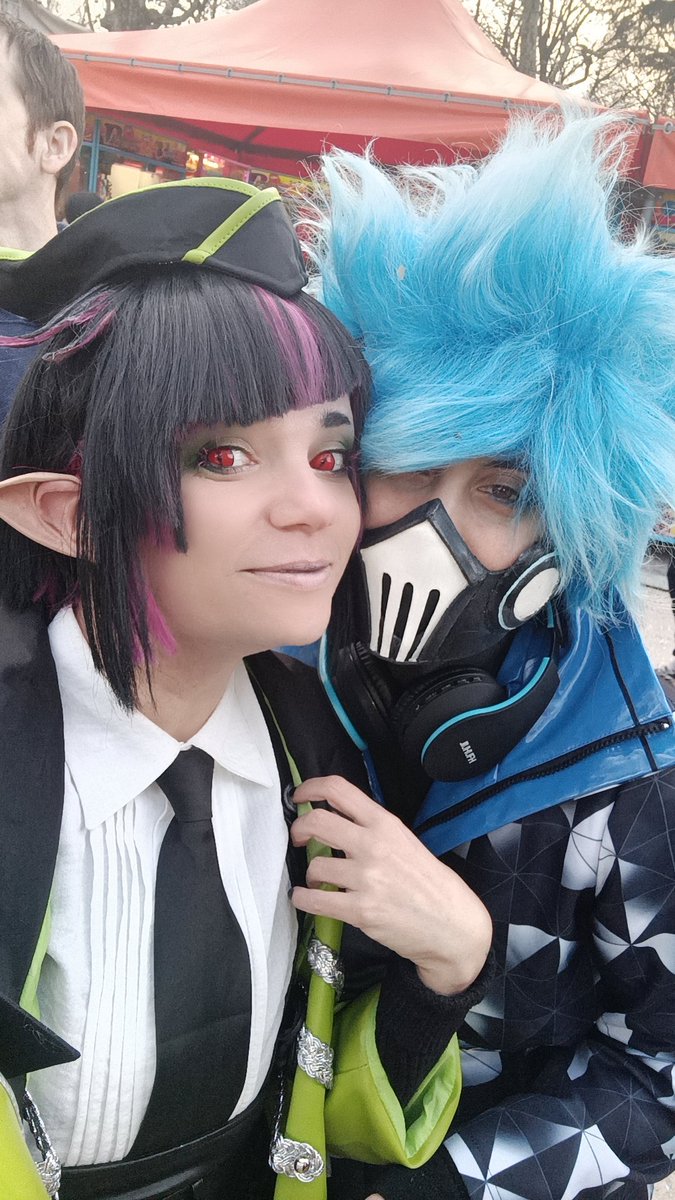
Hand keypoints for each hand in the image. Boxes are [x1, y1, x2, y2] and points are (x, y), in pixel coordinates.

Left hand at [290, 776, 491, 994]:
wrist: (452, 925)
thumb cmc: (430, 883)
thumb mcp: (406, 842)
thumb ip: (373, 829)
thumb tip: (337, 821)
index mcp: (385, 824)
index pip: (339, 790)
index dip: (311, 788)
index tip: (299, 797)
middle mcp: (374, 845)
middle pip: (317, 821)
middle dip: (299, 829)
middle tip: (298, 839)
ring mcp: (366, 878)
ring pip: (314, 865)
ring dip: (310, 874)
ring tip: (318, 881)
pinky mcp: (360, 910)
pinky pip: (314, 900)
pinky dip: (303, 899)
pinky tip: (306, 898)